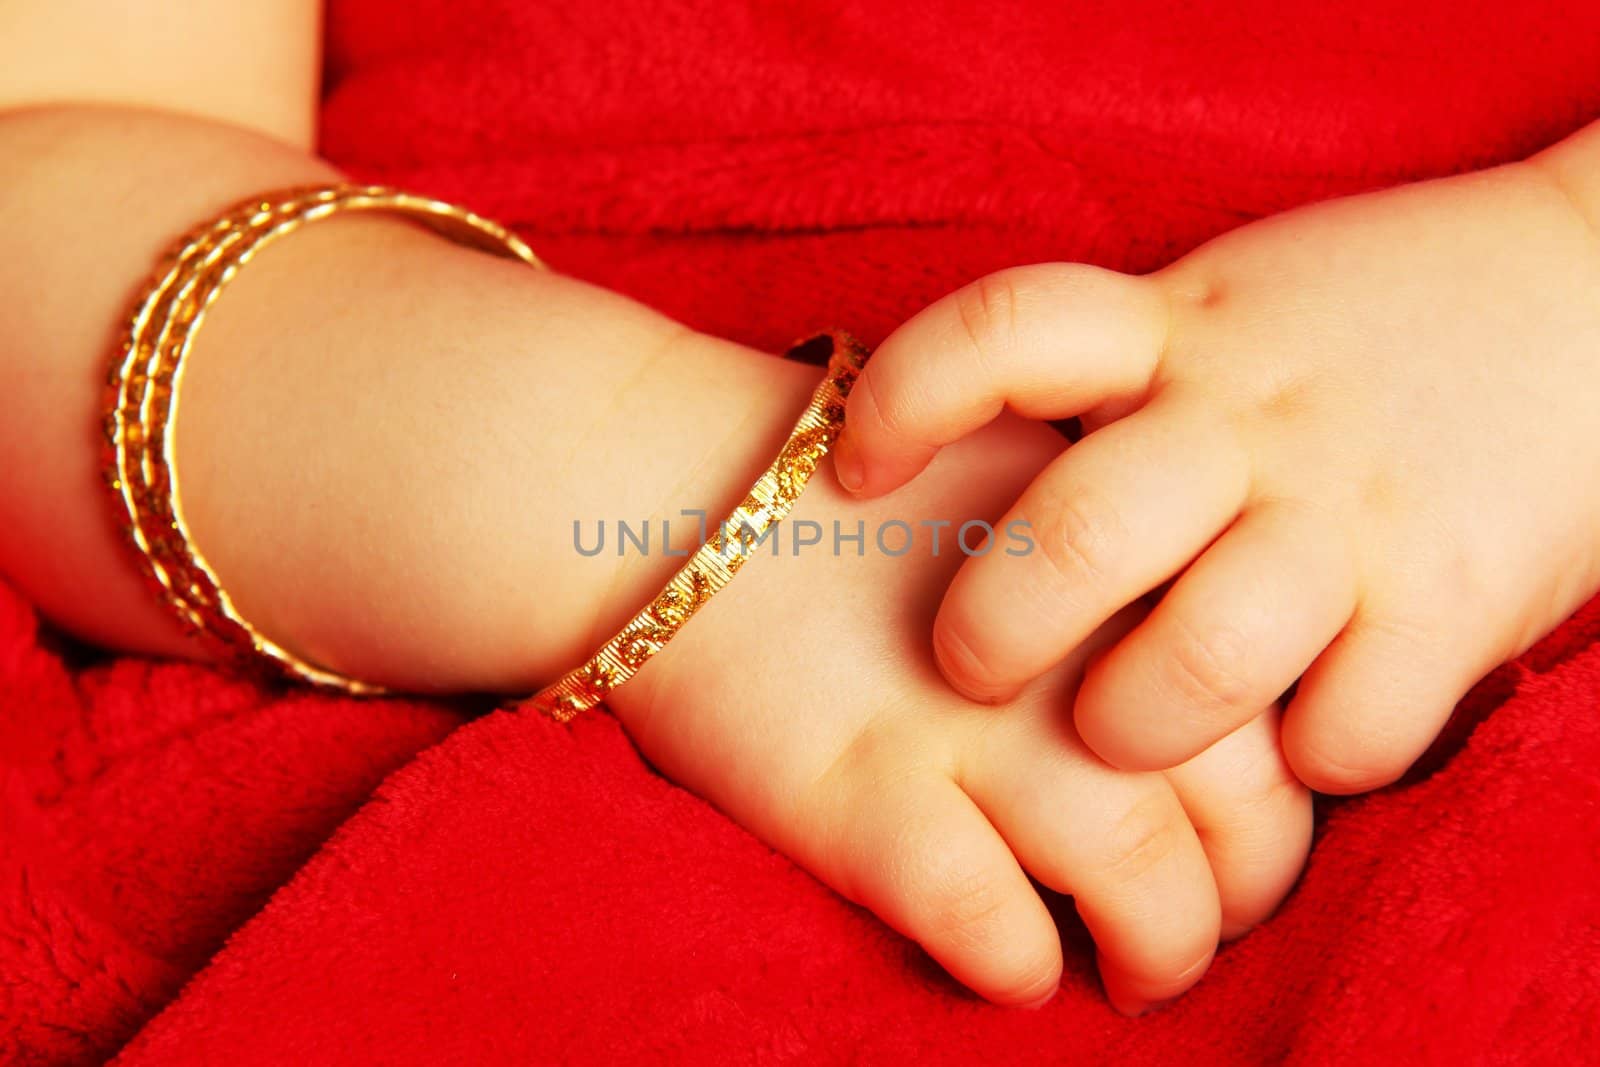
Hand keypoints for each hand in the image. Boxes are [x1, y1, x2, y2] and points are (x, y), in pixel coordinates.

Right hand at [607, 412, 1310, 1012]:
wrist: (675, 489)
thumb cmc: (848, 498)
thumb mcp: (1018, 477)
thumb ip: (1119, 567)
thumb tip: (1194, 695)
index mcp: (1125, 548)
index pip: (1273, 705)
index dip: (1279, 802)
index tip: (1240, 841)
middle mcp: (1073, 635)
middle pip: (1241, 802)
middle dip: (1243, 896)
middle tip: (1201, 926)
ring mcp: (972, 719)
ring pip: (1147, 880)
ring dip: (1159, 955)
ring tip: (1132, 975)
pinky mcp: (866, 796)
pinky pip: (991, 926)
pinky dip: (1017, 968)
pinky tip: (1009, 965)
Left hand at [832, 138, 1599, 793]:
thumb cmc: (1381, 319)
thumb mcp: (1235, 307)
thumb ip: (1126, 374)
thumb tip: (985, 467)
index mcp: (1183, 332)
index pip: (1009, 330)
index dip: (906, 401)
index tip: (853, 471)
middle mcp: (1254, 418)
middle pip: (1075, 535)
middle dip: (992, 630)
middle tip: (974, 667)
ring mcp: (1352, 511)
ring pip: (1196, 661)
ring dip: (1131, 726)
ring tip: (1121, 731)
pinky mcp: (1453, 599)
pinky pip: (1340, 733)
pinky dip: (1302, 764)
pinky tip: (1296, 739)